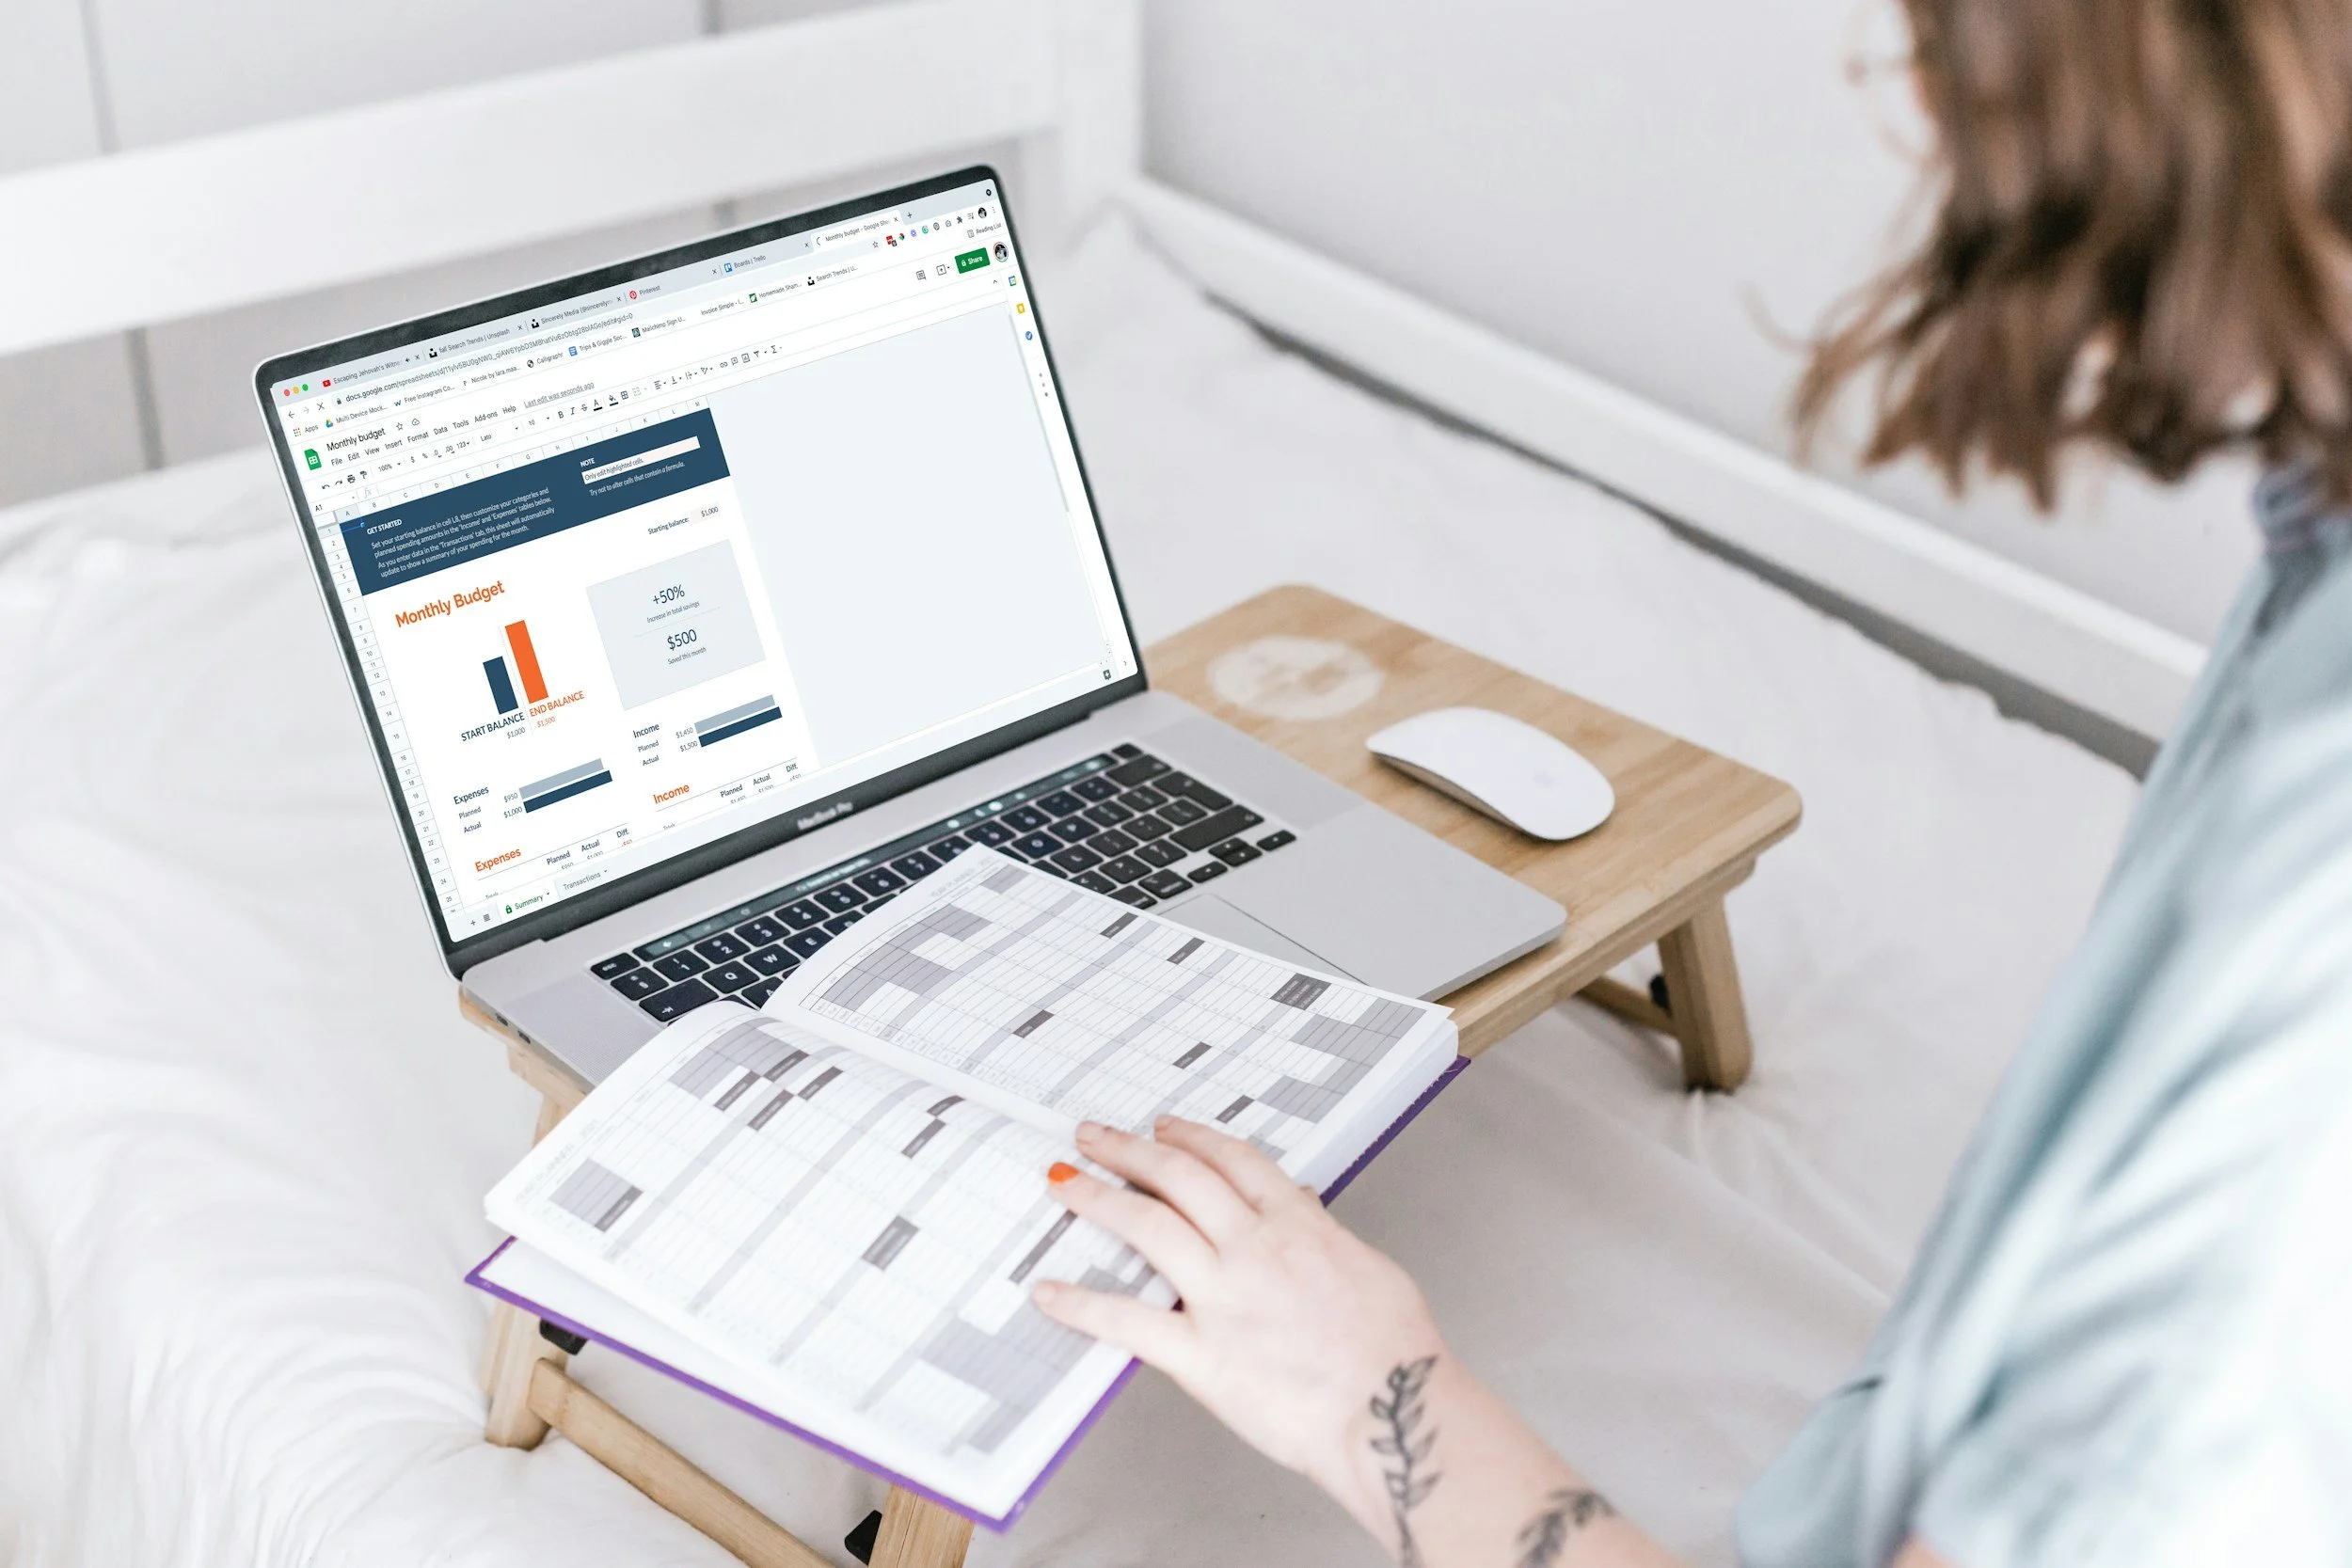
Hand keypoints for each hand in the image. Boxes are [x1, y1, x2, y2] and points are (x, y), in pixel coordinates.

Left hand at [1031, 1117, 1444, 1518]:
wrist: (1394, 1412)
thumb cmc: (1396, 1352)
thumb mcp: (1370, 1266)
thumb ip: (1324, 1233)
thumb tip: (1303, 1207)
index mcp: (1297, 1224)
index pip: (1232, 1160)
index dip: (1191, 1137)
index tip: (1165, 1127)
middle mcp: (1253, 1248)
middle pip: (1178, 1176)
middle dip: (1128, 1149)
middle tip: (1093, 1136)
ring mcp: (1222, 1298)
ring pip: (1146, 1226)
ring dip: (1097, 1197)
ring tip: (1064, 1182)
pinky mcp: (1200, 1356)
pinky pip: (1127, 1322)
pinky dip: (1081, 1305)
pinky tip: (1050, 1292)